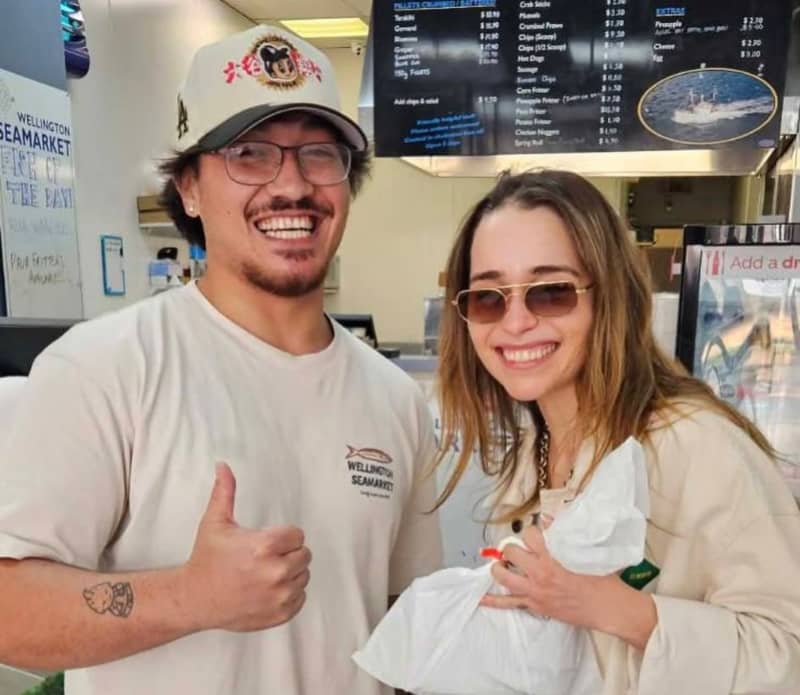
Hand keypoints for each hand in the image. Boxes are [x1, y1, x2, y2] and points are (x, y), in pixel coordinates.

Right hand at [184, 463, 310, 631]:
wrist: (194, 599)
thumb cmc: (206, 560)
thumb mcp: (215, 522)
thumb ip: (225, 492)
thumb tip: (223, 466)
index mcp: (264, 547)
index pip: (298, 535)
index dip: (283, 537)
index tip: (267, 542)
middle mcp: (275, 572)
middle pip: (304, 555)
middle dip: (288, 554)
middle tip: (265, 558)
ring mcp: (279, 596)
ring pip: (304, 576)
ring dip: (290, 574)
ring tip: (264, 573)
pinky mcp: (280, 614)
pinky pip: (300, 598)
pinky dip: (289, 594)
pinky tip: (268, 589)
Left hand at [480, 525, 601, 629]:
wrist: (609, 610)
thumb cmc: (602, 582)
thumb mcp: (586, 554)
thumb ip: (566, 537)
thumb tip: (549, 519)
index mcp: (552, 561)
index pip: (529, 536)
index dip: (529, 532)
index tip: (534, 533)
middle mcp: (539, 577)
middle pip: (511, 555)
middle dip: (512, 548)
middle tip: (518, 550)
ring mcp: (535, 594)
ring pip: (503, 578)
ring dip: (500, 568)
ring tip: (504, 564)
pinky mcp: (535, 607)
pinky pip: (508, 605)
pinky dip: (492, 601)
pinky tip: (481, 598)